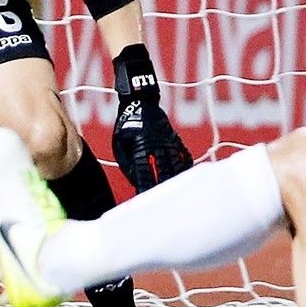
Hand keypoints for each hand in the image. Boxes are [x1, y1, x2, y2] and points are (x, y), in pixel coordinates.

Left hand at [110, 44, 192, 192]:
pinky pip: (184, 156)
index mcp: (141, 146)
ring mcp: (169, 142)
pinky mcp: (175, 139)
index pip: (143, 173)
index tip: (144, 199)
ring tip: (178, 197)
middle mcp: (157, 145)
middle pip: (163, 172)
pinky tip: (186, 179)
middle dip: (163, 188)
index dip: (144, 187)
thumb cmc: (126, 124)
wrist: (140, 101)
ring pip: (176, 165)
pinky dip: (185, 168)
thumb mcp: (119, 142)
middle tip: (164, 204)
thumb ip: (127, 162)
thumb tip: (136, 179)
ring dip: (176, 181)